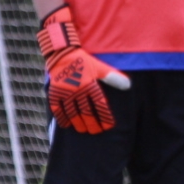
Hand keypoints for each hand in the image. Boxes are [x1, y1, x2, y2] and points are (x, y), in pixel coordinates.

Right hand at [36, 5, 129, 133]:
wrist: (62, 52)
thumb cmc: (84, 61)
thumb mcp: (100, 67)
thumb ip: (113, 77)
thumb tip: (128, 86)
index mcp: (90, 84)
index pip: (100, 105)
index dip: (104, 117)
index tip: (108, 126)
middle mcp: (78, 90)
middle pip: (86, 112)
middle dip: (92, 124)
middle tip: (96, 131)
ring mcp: (65, 92)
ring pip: (72, 112)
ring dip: (78, 123)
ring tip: (83, 130)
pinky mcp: (55, 92)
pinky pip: (57, 108)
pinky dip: (61, 117)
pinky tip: (67, 125)